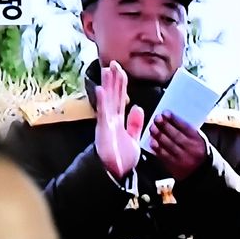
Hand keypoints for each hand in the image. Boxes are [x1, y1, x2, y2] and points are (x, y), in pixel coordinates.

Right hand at [93, 61, 144, 180]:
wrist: (115, 175)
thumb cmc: (121, 159)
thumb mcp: (133, 139)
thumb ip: (134, 123)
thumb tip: (137, 107)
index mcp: (117, 121)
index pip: (120, 99)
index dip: (121, 85)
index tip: (121, 71)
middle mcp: (110, 120)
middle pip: (113, 96)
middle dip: (114, 80)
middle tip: (114, 63)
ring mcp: (106, 124)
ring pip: (108, 101)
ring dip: (108, 86)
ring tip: (108, 70)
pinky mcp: (104, 131)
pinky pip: (103, 114)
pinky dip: (102, 102)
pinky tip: (102, 90)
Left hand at [147, 112, 208, 181]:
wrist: (201, 171)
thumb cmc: (197, 150)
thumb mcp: (198, 139)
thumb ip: (188, 130)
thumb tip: (171, 119)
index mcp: (198, 141)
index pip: (186, 128)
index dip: (175, 120)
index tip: (166, 113)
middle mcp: (192, 150)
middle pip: (176, 136)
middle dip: (165, 126)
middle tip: (157, 119)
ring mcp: (183, 159)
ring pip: (170, 146)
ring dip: (159, 136)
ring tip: (152, 128)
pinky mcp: (175, 167)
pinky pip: (164, 156)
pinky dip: (157, 148)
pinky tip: (152, 142)